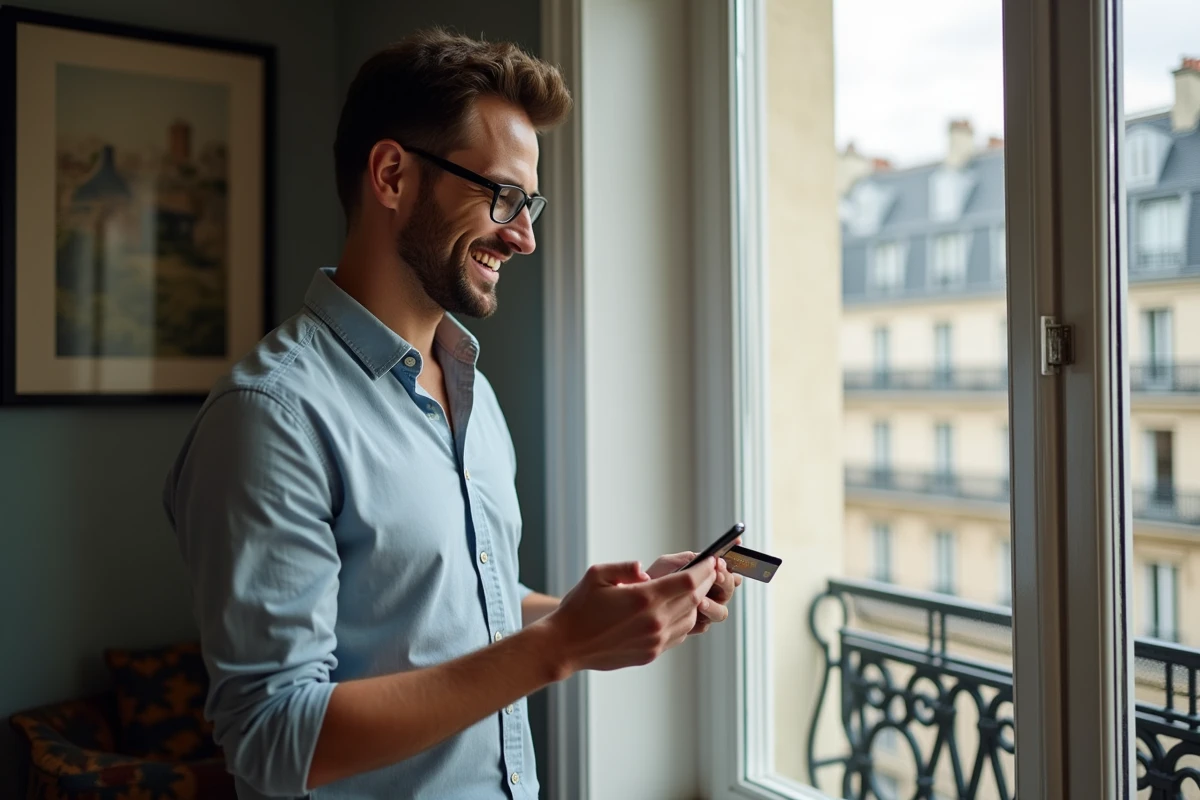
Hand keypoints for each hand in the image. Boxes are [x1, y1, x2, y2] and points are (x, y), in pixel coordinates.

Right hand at [538, 558, 718, 675]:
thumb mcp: (598, 575)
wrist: (566, 645)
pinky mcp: (651, 654)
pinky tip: (676, 609)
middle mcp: (654, 622)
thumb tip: (645, 569)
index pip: (689, 582)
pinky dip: (684, 620)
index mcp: (643, 599)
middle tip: (710, 570)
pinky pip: (679, 634)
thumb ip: (626, 568)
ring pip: (690, 618)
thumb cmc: (578, 607)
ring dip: (695, 602)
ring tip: (693, 589)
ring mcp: (654, 641)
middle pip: (694, 599)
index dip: (705, 570)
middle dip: (706, 583)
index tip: (712, 561)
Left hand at [646, 548, 743, 634]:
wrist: (634, 601)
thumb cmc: (653, 578)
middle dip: (725, 581)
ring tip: (701, 600)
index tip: (721, 562)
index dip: (732, 562)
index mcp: (707, 573)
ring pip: (721, 611)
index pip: (728, 567)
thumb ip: (691, 559)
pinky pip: (705, 625)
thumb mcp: (670, 563)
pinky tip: (694, 613)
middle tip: (717, 574)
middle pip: (730, 588)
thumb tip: (713, 556)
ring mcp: (705, 610)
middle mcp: (710, 591)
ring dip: (714, 604)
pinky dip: (701, 619)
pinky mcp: (695, 625)